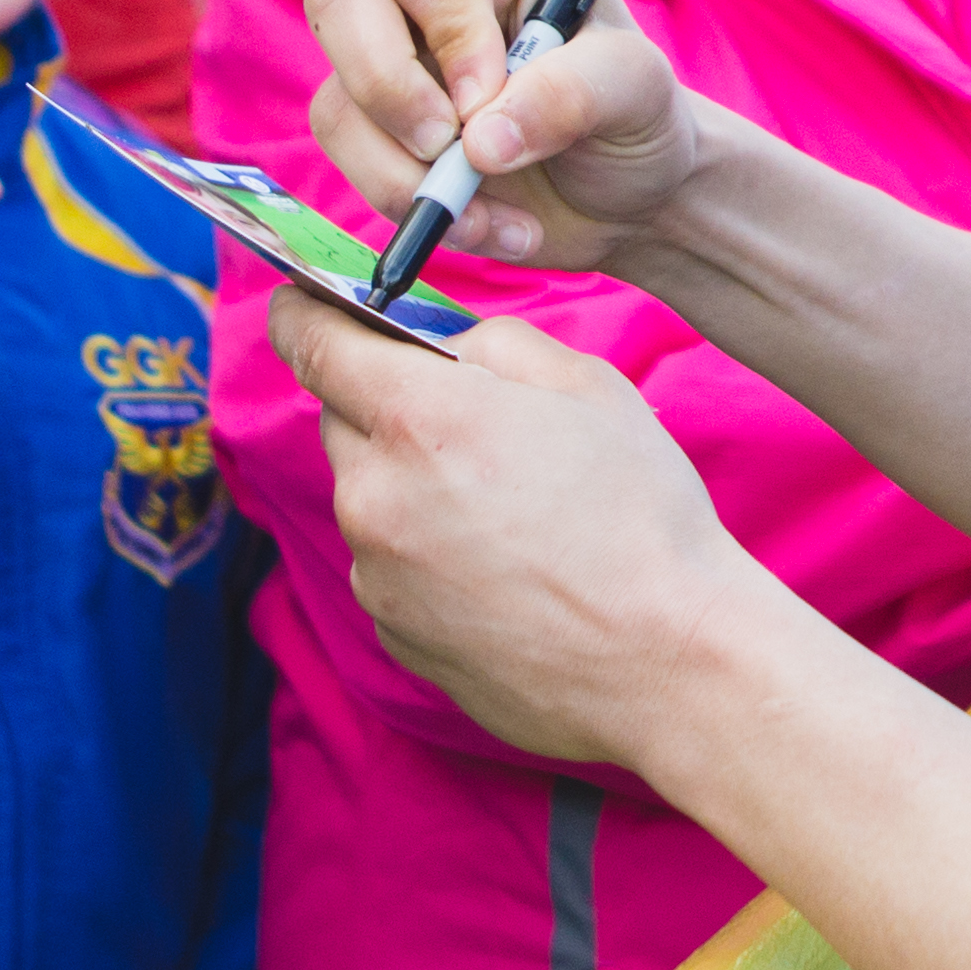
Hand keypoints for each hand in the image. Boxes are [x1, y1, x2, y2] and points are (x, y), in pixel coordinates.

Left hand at [268, 296, 745, 765]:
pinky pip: (391, 570)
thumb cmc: (643, 521)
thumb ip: (495, 346)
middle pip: (343, 424)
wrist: (669, 663)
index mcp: (418, 420)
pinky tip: (505, 574)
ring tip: (511, 517)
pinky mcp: (395, 636)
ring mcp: (378, 577)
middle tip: (474, 428)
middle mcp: (376, 498)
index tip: (301, 306)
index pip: (315, 344)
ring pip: (369, 501)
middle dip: (389, 410)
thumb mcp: (589, 389)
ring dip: (412, 489)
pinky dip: (427, 558)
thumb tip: (446, 348)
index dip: (303, 314)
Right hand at [300, 0, 703, 274]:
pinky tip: (487, 227)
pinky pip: (353, 165)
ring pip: (337, 102)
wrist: (630, 195)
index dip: (447, 29)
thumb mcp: (636, 92)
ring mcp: (393, 66)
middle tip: (447, 148)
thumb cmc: (635, 115)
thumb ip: (570, 97)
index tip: (486, 99)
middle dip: (385, 86)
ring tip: (492, 214)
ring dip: (404, 176)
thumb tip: (482, 141)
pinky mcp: (379, 135)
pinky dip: (414, 210)